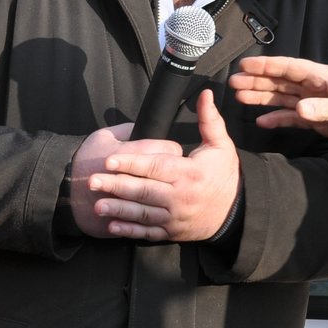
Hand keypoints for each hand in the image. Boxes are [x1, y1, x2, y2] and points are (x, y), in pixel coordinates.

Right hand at [68, 125, 181, 237]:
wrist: (62, 191)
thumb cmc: (84, 159)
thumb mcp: (103, 136)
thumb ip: (129, 131)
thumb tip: (148, 128)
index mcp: (135, 155)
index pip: (171, 150)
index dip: (170, 150)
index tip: (166, 152)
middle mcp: (140, 180)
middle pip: (172, 176)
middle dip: (172, 174)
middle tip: (165, 172)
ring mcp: (136, 203)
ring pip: (164, 200)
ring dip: (164, 195)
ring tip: (159, 189)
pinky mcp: (129, 221)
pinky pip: (149, 221)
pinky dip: (152, 214)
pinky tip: (148, 206)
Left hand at [85, 90, 240, 241]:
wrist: (235, 212)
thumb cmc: (224, 175)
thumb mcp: (222, 145)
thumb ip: (210, 120)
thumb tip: (205, 93)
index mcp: (190, 173)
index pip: (156, 166)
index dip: (131, 163)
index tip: (109, 160)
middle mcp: (181, 197)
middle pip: (144, 190)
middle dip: (116, 186)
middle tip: (92, 181)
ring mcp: (175, 217)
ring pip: (143, 213)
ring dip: (118, 210)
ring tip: (97, 205)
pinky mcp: (172, 232)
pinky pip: (148, 233)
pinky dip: (130, 231)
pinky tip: (113, 226)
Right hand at [229, 56, 327, 153]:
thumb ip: (324, 110)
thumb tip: (299, 110)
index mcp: (323, 77)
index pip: (290, 68)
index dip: (267, 66)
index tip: (245, 65)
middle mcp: (316, 87)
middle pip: (281, 81)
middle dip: (257, 81)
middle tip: (233, 83)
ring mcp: (316, 103)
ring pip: (283, 97)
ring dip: (262, 97)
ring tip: (239, 97)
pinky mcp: (318, 120)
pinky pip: (292, 117)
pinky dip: (277, 118)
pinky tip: (262, 121)